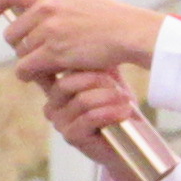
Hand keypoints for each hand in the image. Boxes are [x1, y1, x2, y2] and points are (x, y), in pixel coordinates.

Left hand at [0, 0, 165, 81]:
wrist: (128, 32)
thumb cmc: (108, 20)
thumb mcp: (77, 1)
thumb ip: (54, 5)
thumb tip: (32, 13)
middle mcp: (45, 10)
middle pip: (12, 33)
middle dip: (20, 46)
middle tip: (36, 55)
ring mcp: (48, 31)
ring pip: (19, 53)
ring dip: (28, 63)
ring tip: (44, 67)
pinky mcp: (53, 52)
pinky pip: (25, 68)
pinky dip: (29, 75)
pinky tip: (40, 77)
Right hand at [42, 69, 168, 180]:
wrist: (130, 141)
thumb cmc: (116, 108)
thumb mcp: (107, 79)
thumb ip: (95, 63)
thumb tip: (94, 39)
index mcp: (56, 89)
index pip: (51, 71)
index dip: (70, 63)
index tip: (96, 65)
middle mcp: (52, 106)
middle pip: (66, 83)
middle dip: (96, 80)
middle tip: (117, 85)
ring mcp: (60, 122)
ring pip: (81, 100)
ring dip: (108, 98)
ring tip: (125, 99)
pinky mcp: (72, 137)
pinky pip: (89, 118)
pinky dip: (110, 112)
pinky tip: (123, 112)